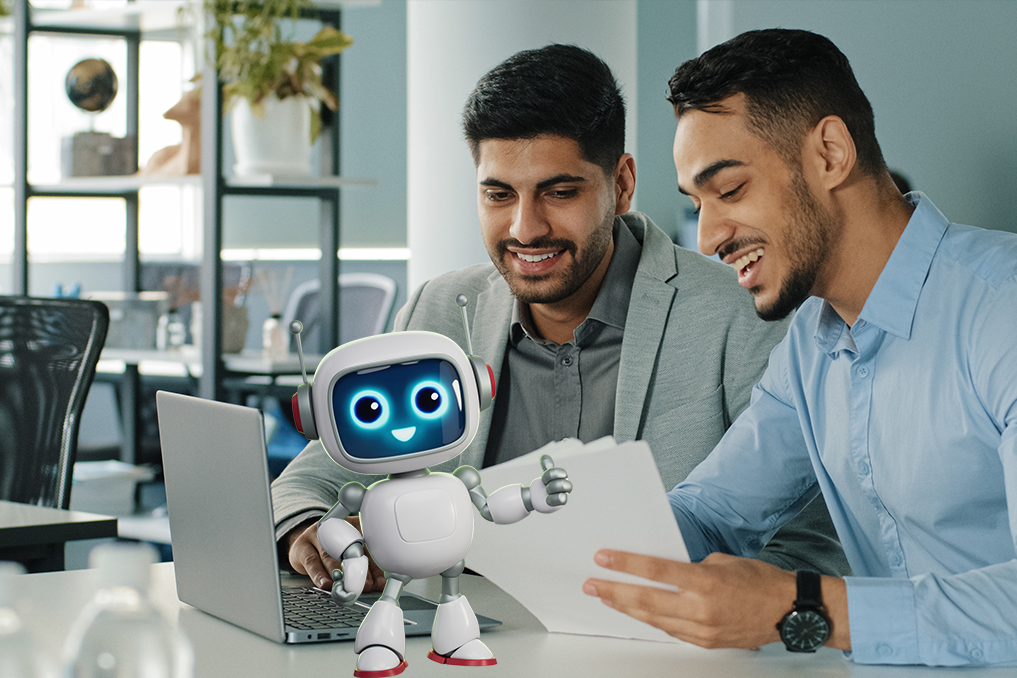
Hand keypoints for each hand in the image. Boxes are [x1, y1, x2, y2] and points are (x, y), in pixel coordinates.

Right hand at [286, 517, 384, 591]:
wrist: (303, 542)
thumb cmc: (329, 549)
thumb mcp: (347, 550)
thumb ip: (361, 563)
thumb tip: (377, 583)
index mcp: (351, 527)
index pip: (366, 545)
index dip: (374, 565)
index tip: (380, 581)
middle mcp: (334, 530)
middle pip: (348, 549)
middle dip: (359, 570)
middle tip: (367, 585)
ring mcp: (317, 537)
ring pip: (329, 556)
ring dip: (340, 574)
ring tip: (348, 587)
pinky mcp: (302, 547)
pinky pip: (311, 561)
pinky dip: (319, 575)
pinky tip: (326, 584)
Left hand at [531, 454, 573, 510]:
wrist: (539, 496)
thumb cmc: (544, 484)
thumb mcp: (545, 474)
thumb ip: (546, 465)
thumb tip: (544, 456)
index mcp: (562, 476)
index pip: (561, 473)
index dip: (550, 475)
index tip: (543, 479)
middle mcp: (566, 485)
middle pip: (564, 483)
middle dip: (552, 485)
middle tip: (545, 487)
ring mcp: (564, 494)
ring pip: (564, 492)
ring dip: (553, 491)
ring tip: (547, 492)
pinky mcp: (561, 502)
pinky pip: (562, 500)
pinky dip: (553, 499)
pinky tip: (547, 499)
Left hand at [583, 550, 800, 648]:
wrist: (789, 611)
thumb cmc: (760, 581)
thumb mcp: (722, 561)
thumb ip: (690, 567)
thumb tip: (665, 571)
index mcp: (705, 582)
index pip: (656, 571)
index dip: (625, 564)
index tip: (602, 558)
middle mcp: (701, 609)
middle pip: (646, 600)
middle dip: (614, 591)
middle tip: (591, 584)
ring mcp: (702, 630)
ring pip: (653, 619)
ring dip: (627, 607)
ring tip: (606, 597)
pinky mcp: (705, 642)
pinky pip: (670, 630)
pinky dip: (651, 620)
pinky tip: (636, 612)